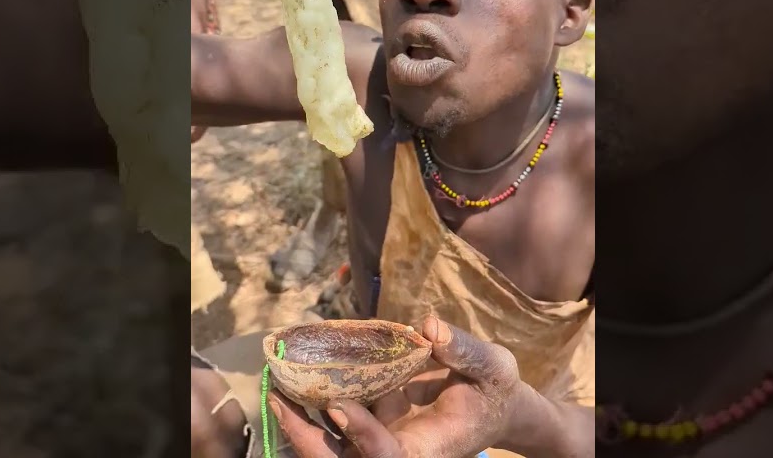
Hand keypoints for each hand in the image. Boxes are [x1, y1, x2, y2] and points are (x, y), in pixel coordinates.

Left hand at [269, 316, 522, 457]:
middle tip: (280, 401)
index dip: (361, 435)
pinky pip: (336, 421)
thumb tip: (431, 326)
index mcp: (430, 448)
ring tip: (275, 388)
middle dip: (309, 439)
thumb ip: (466, 350)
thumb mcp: (494, 367)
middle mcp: (399, 450)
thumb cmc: (496, 390)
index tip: (338, 404)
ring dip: (301, 423)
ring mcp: (382, 440)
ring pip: (333, 447)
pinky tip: (294, 375)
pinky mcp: (373, 423)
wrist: (494, 405)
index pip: (388, 456)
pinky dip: (314, 403)